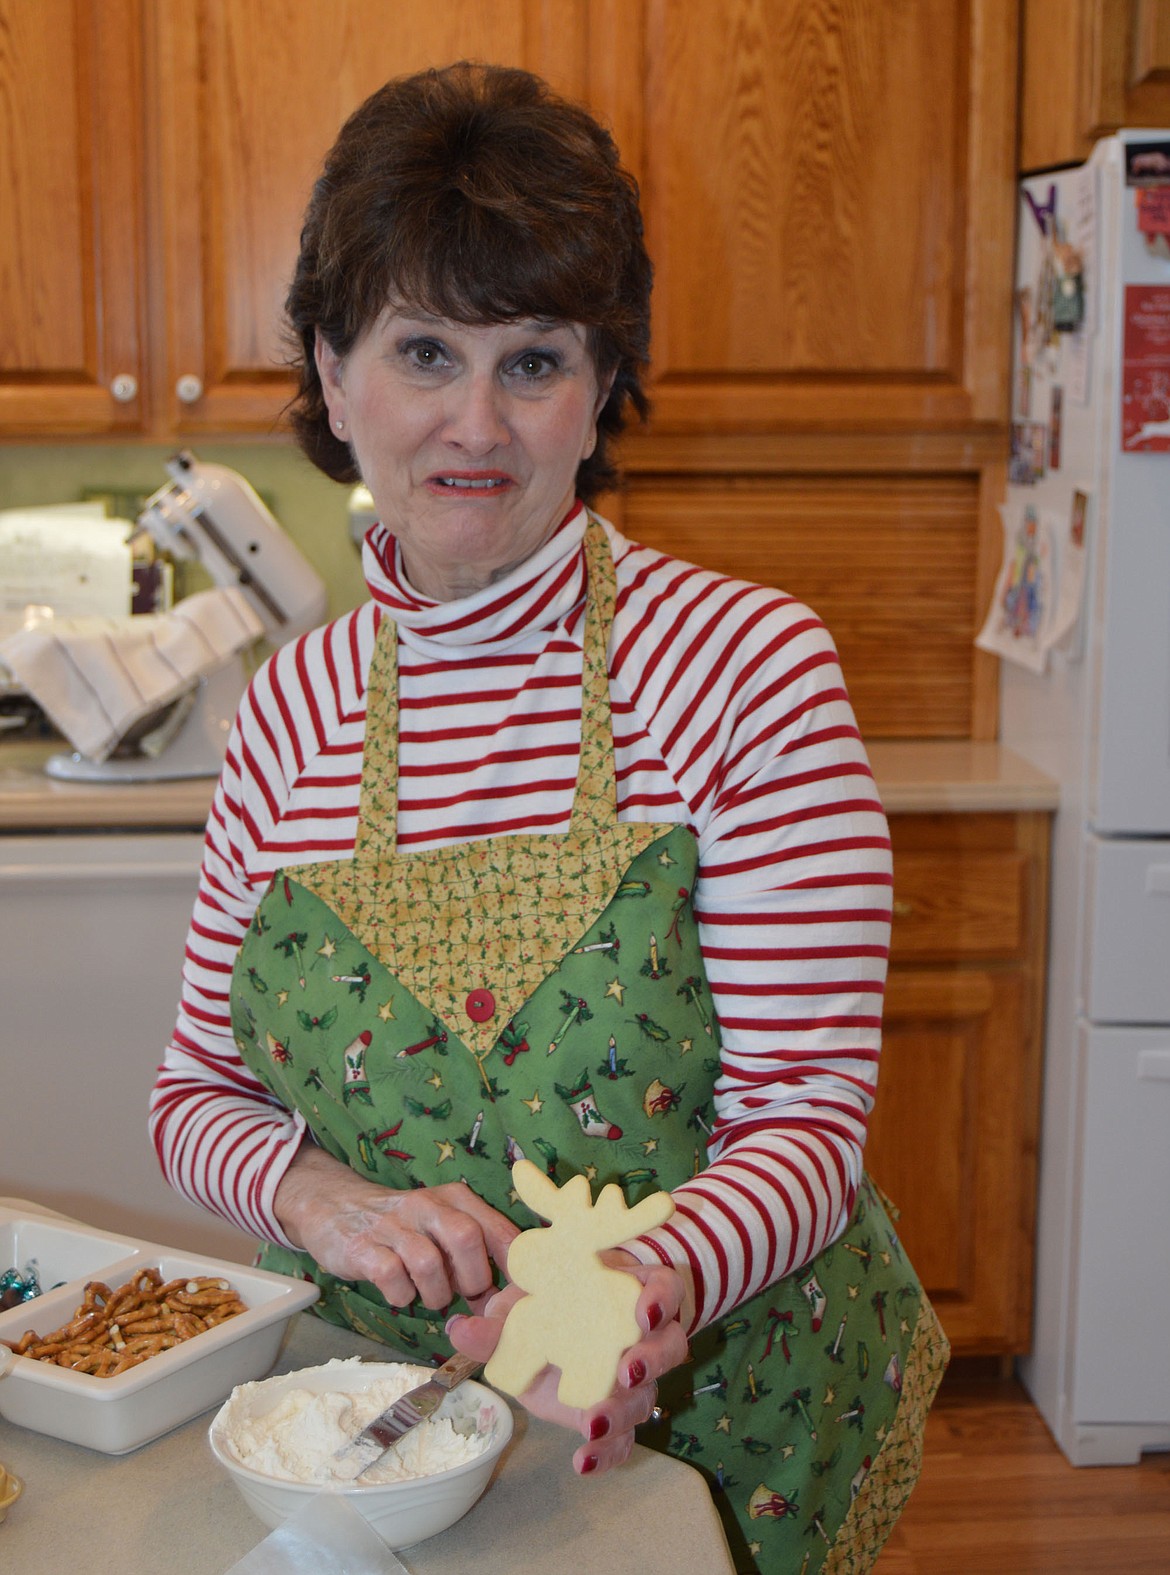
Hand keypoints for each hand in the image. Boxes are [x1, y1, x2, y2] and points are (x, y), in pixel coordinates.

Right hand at [272, 1142, 518, 1309]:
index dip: (510, 1268)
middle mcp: (427, 1205)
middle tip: (465, 1296)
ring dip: (436, 1294)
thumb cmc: (402, 1226)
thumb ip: (474, 1254)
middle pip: (467, 1238)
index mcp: (455, 1198)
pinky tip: (401, 1293)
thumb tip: (504, 1300)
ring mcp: (393, 1225)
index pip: (498, 1229)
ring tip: (431, 1297)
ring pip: (429, 1263)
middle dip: (473, 1280)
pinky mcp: (362, 1248)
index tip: (509, 1295)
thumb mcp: (442, 1224)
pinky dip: (402, 1296)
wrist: (334, 1205)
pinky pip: (392, 1278)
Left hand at [447, 1252, 688, 1474]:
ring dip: (623, 1412)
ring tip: (592, 1425)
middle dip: (650, 1361)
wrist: (555, 1331)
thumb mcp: (523, 1307)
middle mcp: (644, 1336)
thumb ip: (497, 1322)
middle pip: (669, 1347)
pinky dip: (608, 1453)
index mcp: (628, 1293)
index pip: (664, 1290)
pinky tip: (583, 1462)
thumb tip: (459, 1330)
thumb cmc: (548, 1305)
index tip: (644, 1314)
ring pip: (647, 1396)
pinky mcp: (618, 1416)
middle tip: (624, 1372)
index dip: (660, 1300)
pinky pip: (625, 1439)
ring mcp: (635, 1380)